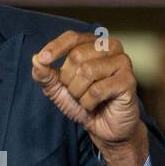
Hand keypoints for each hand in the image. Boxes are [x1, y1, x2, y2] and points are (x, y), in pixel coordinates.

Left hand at [31, 30, 142, 147]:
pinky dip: (89, 102)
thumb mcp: (58, 89)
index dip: (55, 48)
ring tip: (86, 99)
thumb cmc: (85, 102)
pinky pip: (97, 90)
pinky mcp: (128, 80)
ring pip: (87, 71)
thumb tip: (36, 60)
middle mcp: (110, 47)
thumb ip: (45, 75)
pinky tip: (95, 105)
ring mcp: (122, 62)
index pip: (72, 38)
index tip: (42, 59)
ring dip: (79, 92)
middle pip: (76, 56)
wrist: (104, 127)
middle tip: (77, 91)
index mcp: (94, 44)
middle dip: (68, 80)